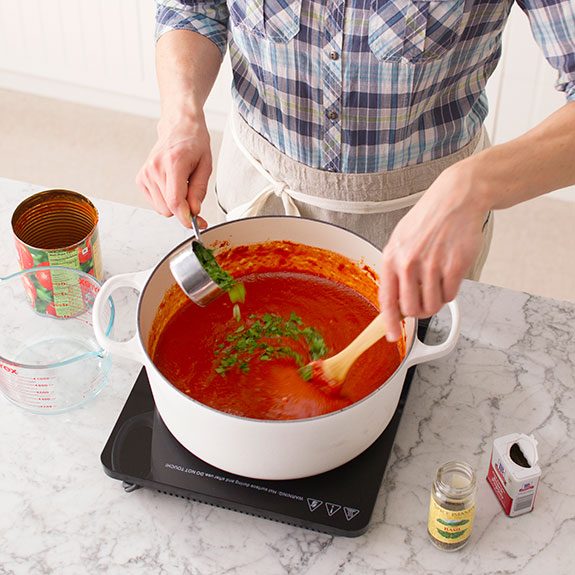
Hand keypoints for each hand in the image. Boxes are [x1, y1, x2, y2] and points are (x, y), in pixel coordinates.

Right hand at [136, 113, 211, 227]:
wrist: (178, 126)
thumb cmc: (194, 143)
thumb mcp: (206, 165)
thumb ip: (199, 190)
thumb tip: (195, 211)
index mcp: (173, 163)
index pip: (175, 201)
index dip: (186, 217)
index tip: (197, 223)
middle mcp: (155, 168)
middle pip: (168, 209)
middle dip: (183, 209)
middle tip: (192, 196)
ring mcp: (146, 173)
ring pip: (161, 209)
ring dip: (174, 204)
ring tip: (181, 184)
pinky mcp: (141, 178)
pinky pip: (155, 203)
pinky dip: (165, 200)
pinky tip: (171, 185)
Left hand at [378, 162, 488, 340]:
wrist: (457, 198)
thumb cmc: (428, 219)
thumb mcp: (401, 240)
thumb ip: (395, 270)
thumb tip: (394, 302)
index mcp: (392, 257)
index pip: (387, 300)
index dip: (389, 322)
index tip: (392, 336)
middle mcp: (409, 262)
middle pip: (411, 309)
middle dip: (418, 311)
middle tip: (425, 301)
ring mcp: (432, 264)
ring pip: (432, 305)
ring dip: (436, 301)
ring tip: (438, 284)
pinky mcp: (455, 265)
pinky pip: (450, 295)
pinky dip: (450, 292)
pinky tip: (449, 276)